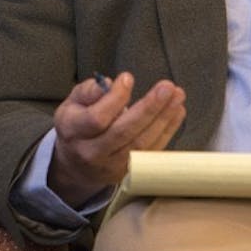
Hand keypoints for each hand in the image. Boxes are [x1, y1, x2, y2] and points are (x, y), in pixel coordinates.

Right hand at [49, 72, 185, 206]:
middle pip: (124, 132)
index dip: (115, 98)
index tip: (128, 78)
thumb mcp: (72, 103)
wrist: (75, 165)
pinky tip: (177, 112)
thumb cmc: (77, 126)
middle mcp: (92, 152)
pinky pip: (151, 152)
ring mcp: (111, 166)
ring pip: (141, 143)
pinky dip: (167, 130)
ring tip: (177, 96)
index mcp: (74, 132)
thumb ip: (88, 91)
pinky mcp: (128, 172)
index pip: (96, 118)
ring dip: (163, 118)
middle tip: (166, 88)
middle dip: (149, 108)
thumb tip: (108, 83)